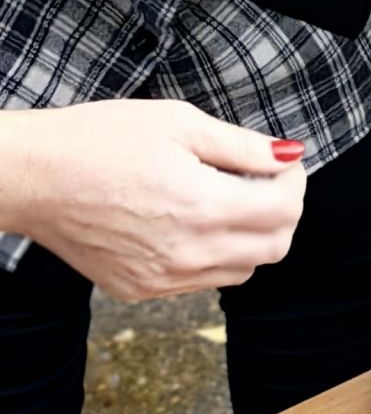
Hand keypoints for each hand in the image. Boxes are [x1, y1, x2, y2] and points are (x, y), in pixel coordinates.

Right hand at [0, 99, 306, 300]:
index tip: (280, 162)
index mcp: (200, 207)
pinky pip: (200, 283)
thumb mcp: (180, 123)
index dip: (294, 182)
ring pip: (241, 271)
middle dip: (282, 211)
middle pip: (273, 249)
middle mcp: (186, 254)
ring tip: (226, 197)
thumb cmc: (100, 140)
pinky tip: (193, 221)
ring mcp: (161, 280)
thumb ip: (242, 145)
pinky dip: (214, 255)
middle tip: (264, 180)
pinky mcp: (138, 290)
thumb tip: (289, 155)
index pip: (284, 212)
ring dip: (251, 237)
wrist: (34, 178)